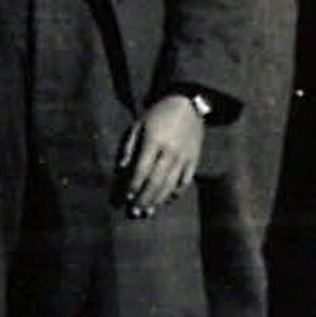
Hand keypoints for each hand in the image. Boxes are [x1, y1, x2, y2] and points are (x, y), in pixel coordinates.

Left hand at [116, 94, 205, 217]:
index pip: (142, 170)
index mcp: (154, 141)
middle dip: (144, 199)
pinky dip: (176, 192)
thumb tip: (120, 169)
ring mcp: (185, 157)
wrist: (188, 104)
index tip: (126, 197)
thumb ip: (128, 147)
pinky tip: (166, 200)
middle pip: (156, 182)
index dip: (133, 186)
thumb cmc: (158, 114)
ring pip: (170, 185)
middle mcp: (170, 152)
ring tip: (148, 211)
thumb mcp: (138, 125)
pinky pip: (185, 181)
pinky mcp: (195, 160)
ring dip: (158, 200)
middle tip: (135, 212)